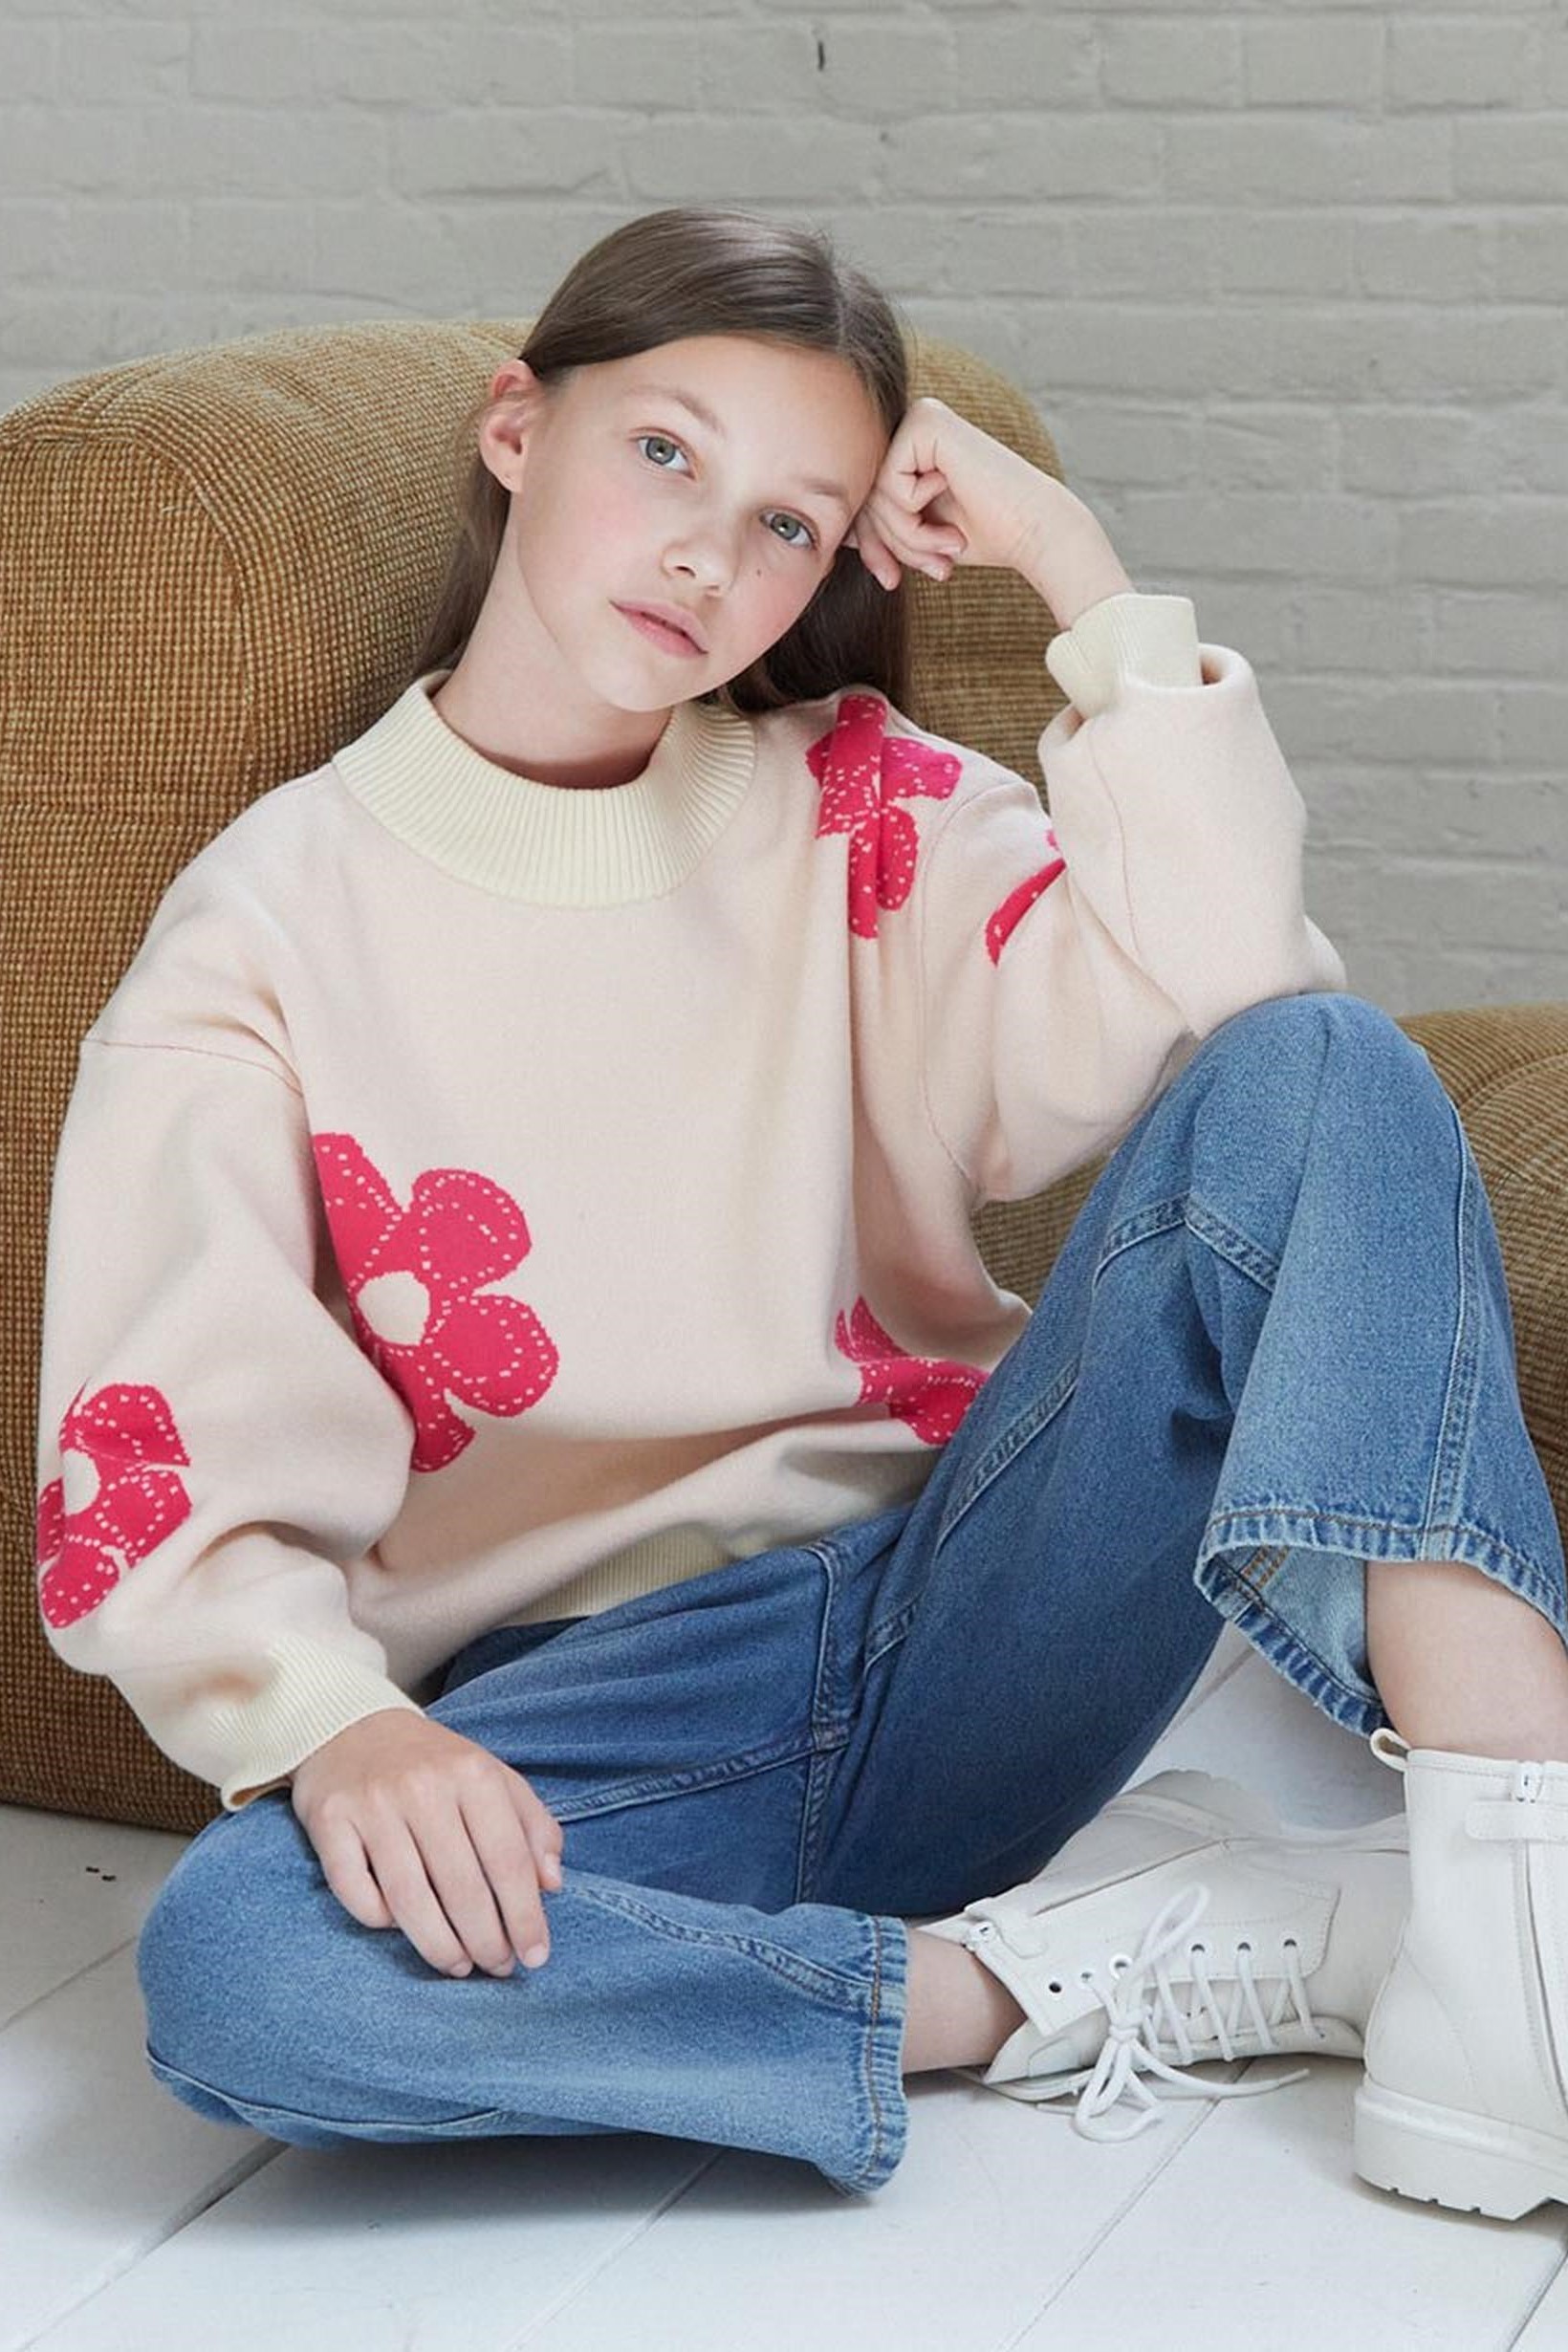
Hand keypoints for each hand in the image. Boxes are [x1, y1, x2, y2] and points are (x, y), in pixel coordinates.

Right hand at [289, 1708, 565, 1978]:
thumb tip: (552, 1885)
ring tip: (459, 1966)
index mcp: (472, 1773)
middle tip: (497, 1967)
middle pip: (462, 1887)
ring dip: (440, 1946)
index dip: (525, 1916)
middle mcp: (423, 1787)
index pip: (508, 1859)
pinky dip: (380, 1920)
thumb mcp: (491, 1777)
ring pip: (410, 1899)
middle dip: (486, 1941)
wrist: (350, 1726)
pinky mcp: (329, 1821)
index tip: (536, 1956)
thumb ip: (531, 1825)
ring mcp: (373, 1805)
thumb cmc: (433, 1764)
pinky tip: (401, 1927)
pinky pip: (357, 1891)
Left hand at [844, 395, 1068, 590]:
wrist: (1035, 531)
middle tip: (935, 568)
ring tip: (948, 547)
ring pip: (873, 491)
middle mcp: (910, 423)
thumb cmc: (983, 535)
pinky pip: (889, 481)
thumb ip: (879, 526)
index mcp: (908, 446)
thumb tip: (837, 533)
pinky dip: (915, 513)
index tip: (890, 579)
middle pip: (864, 495)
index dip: (870, 544)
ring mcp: (918, 417)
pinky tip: (953, 518)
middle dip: (893, 544)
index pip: (863, 497)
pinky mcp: (926, 421)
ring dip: (908, 536)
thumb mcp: (916, 534)